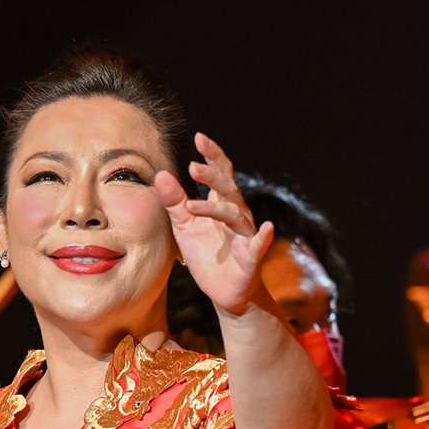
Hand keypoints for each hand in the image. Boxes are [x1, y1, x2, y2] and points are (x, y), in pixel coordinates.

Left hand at [154, 132, 275, 316]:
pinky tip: (267, 228)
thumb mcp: (184, 225)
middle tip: (192, 167)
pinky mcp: (250, 257)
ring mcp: (244, 234)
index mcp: (221, 203)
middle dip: (212, 176)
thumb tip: (161, 174)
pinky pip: (258, 244)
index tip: (199, 137)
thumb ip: (175, 201)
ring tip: (192, 207)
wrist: (223, 291)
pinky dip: (263, 236)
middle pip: (228, 188)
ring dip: (215, 208)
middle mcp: (236, 214)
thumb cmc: (206, 254)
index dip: (212, 155)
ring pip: (235, 214)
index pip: (220, 173)